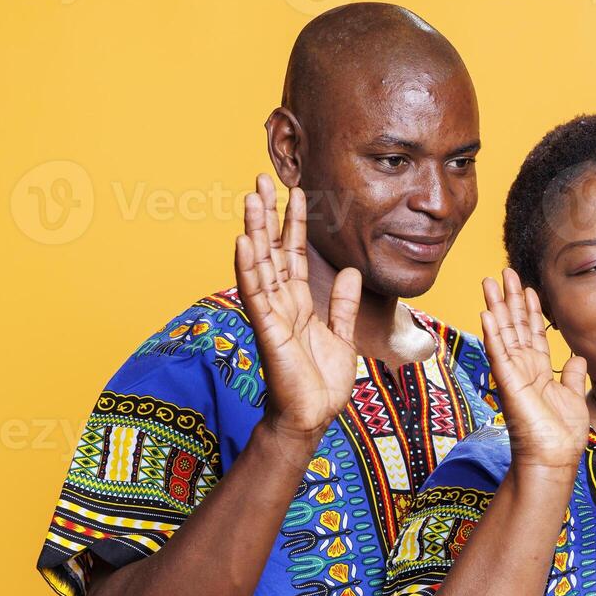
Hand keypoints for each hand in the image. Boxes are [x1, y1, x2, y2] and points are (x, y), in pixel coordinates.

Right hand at [234, 174, 361, 443]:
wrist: (312, 417)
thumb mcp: (342, 335)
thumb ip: (344, 305)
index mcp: (299, 303)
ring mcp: (271, 315)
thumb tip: (352, 272)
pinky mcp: (268, 331)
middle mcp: (281, 303)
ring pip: (260, 264)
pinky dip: (248, 267)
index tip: (297, 192)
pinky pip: (256, 294)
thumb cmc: (321, 382)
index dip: (295, 223)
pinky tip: (243, 240)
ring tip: (250, 198)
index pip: (294, 254)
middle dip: (267, 215)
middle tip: (261, 179)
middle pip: (271, 250)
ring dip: (254, 231)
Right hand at [481, 269, 588, 473]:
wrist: (554, 459)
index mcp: (539, 372)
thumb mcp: (575, 398)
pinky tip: (487, 313)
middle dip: (510, 298)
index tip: (527, 286)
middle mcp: (523, 369)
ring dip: (497, 306)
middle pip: (514, 326)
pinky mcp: (508, 385)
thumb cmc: (562, 436)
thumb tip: (578, 357)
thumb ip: (573, 376)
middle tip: (504, 271)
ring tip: (489, 281)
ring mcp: (513, 375)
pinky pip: (499, 355)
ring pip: (503, 333)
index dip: (530, 310)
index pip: (533, 333)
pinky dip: (493, 334)